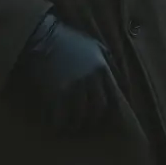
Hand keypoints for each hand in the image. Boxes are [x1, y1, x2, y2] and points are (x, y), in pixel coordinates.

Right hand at [13, 12, 116, 133]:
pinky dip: (59, 124)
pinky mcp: (56, 93)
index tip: (105, 115)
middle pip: (98, 108)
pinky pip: (61, 117)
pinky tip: (56, 126)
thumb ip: (109, 63)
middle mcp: (91, 80)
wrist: (43, 37)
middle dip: (93, 118)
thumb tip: (122, 81)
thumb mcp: (96, 46)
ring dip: (76, 124)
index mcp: (102, 68)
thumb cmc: (69, 41)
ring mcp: (74, 87)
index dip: (110, 109)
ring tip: (71, 127)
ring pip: (80, 115)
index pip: (113, 96)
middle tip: (86, 122)